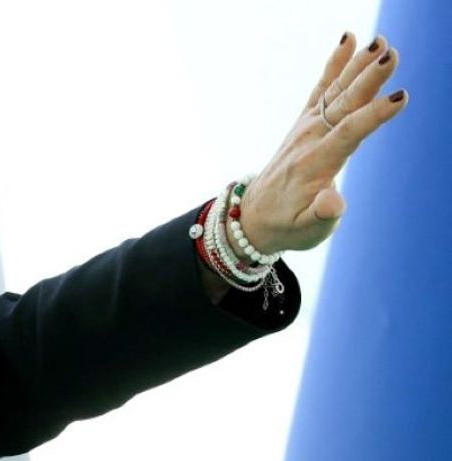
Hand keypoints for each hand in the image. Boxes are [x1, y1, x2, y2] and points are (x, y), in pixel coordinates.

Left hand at [237, 33, 408, 255]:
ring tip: (380, 41)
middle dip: (368, 79)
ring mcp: (306, 127)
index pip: (348, 134)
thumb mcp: (307, 229)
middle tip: (391, 54)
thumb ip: (322, 214)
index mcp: (315, 164)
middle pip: (344, 104)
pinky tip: (349, 38)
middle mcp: (310, 139)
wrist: (254, 216)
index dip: (373, 116)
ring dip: (358, 64)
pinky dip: (335, 64)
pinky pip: (321, 88)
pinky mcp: (306, 122)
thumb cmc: (289, 225)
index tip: (400, 98)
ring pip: (336, 91)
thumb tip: (333, 204)